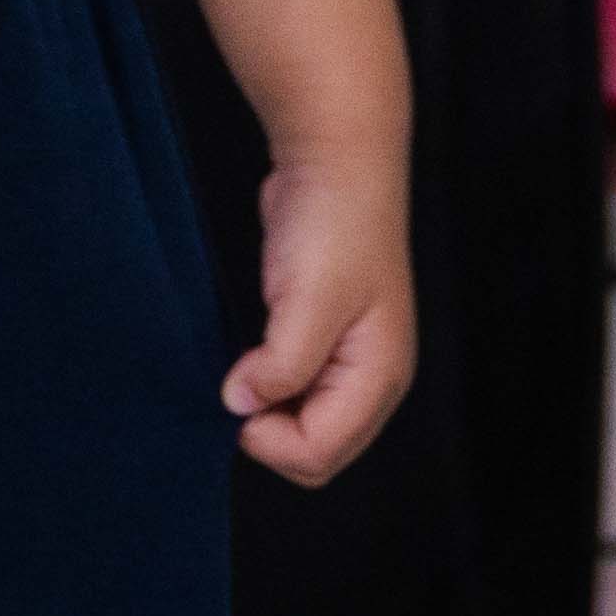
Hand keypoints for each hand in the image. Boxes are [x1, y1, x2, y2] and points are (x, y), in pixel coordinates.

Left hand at [230, 151, 417, 487]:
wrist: (336, 164)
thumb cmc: (334, 226)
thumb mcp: (308, 299)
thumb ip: (281, 364)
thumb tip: (242, 404)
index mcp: (378, 376)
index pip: (322, 452)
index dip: (270, 441)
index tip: (237, 396)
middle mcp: (369, 378)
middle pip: (318, 452)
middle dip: (272, 435)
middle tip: (238, 387)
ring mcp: (348, 361)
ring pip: (304, 426)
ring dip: (269, 413)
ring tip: (245, 370)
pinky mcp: (323, 341)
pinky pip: (294, 393)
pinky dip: (269, 389)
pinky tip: (251, 360)